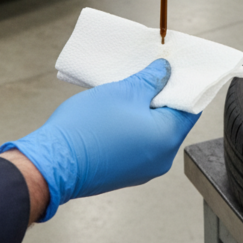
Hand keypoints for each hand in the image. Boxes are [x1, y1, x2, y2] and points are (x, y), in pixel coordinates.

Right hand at [0, 59, 198, 220]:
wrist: (53, 164)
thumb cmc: (88, 127)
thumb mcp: (124, 91)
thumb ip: (150, 79)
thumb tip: (164, 71)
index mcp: (167, 138)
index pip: (190, 107)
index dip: (185, 85)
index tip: (178, 69)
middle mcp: (161, 159)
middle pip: (173, 120)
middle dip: (162, 96)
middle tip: (151, 73)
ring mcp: (143, 170)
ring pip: (154, 133)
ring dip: (146, 111)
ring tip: (131, 89)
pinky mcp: (125, 173)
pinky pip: (139, 145)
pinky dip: (135, 127)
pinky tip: (119, 111)